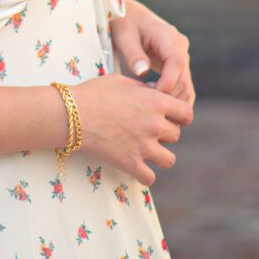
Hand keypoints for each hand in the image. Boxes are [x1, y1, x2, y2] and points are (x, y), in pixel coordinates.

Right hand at [70, 72, 193, 185]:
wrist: (71, 114)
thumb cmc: (94, 93)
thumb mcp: (122, 81)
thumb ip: (144, 88)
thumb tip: (156, 92)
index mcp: (155, 102)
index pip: (187, 113)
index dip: (180, 116)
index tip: (172, 118)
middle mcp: (154, 124)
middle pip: (176, 135)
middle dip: (164, 133)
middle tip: (147, 130)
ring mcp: (144, 146)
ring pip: (169, 159)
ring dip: (159, 155)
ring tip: (145, 150)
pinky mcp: (131, 163)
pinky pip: (150, 177)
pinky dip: (144, 174)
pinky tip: (136, 166)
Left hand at [109, 0, 195, 106]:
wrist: (128, 16)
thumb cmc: (123, 24)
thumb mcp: (124, 37)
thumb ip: (133, 54)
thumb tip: (142, 72)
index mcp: (168, 36)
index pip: (176, 62)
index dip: (167, 83)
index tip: (152, 97)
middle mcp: (179, 45)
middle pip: (184, 77)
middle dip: (171, 97)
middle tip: (154, 114)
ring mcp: (181, 55)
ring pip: (186, 85)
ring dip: (174, 101)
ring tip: (155, 114)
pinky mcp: (177, 64)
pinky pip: (180, 84)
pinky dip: (173, 97)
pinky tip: (157, 107)